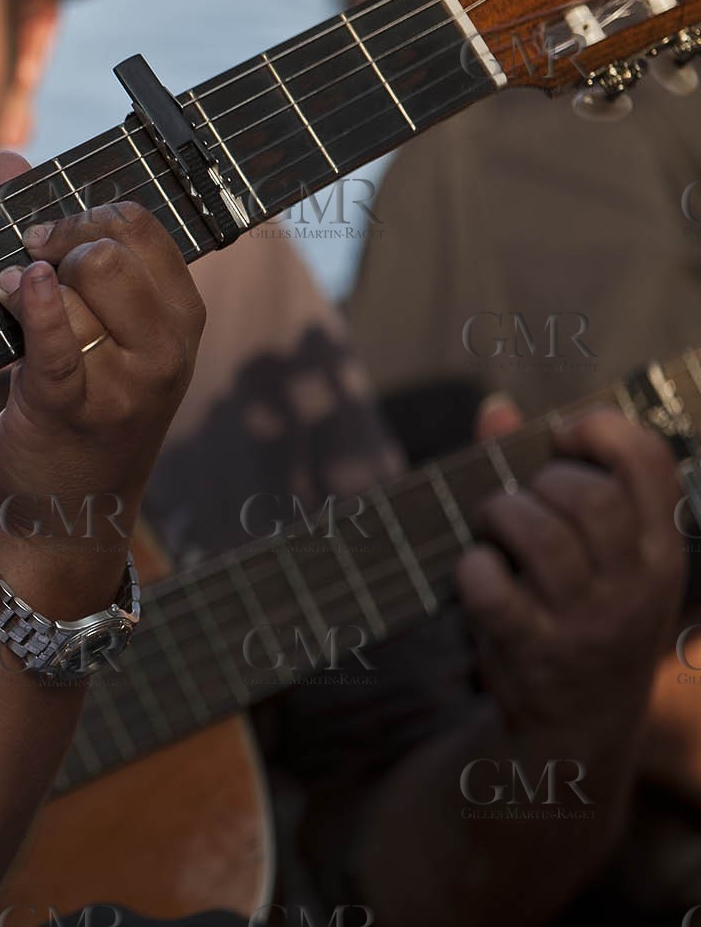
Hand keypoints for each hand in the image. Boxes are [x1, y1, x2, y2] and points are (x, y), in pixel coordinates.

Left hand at [0, 151, 204, 615]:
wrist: (69, 511)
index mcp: (180, 314)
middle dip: (52, 241)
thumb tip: (1, 157)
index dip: (81, 213)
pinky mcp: (76, 406)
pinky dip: (32, 302)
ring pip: (76, 281)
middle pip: (107, 245)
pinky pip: (54, 334)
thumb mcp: (85, 323)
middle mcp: (168, 345)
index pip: (140, 224)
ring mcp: (129, 379)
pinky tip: (14, 288)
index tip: (46, 234)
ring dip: (27, 279)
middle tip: (25, 265)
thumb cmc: (77, 402)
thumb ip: (47, 235)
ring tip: (10, 299)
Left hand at [457, 405, 683, 752]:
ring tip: (491, 528)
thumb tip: (495, 407)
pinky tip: (476, 572)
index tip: (562, 435)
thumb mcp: (593, 556)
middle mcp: (634, 584)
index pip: (651, 463)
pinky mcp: (535, 652)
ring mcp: (587, 622)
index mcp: (659, 549)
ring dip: (500, 516)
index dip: (602, 429)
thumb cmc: (578, 615)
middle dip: (537, 482)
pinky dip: (473, 570)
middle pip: (589, 497)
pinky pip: (494, 592)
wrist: (578, 726)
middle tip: (516, 502)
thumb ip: (546, 475)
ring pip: (541, 536)